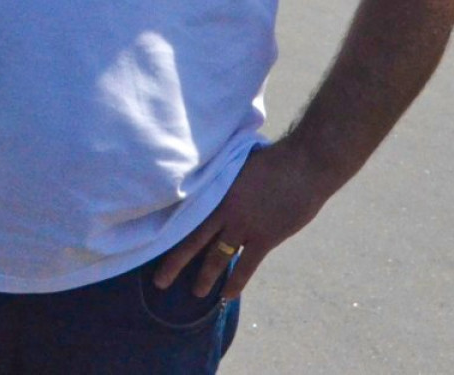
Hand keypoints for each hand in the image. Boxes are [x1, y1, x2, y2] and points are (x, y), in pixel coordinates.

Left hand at [153, 141, 334, 300]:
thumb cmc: (273, 158)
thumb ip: (222, 176)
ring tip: (196, 292)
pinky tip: (227, 295)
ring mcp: (243, 225)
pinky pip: (246, 266)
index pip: (185, 215)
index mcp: (215, 190)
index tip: (150, 243)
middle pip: (193, 240)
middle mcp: (223, 210)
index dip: (169, 231)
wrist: (302, 164)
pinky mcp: (264, 237)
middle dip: (175, 262)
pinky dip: (236, 281)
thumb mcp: (237, 162)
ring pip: (217, 256)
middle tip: (159, 281)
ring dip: (205, 276)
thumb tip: (212, 177)